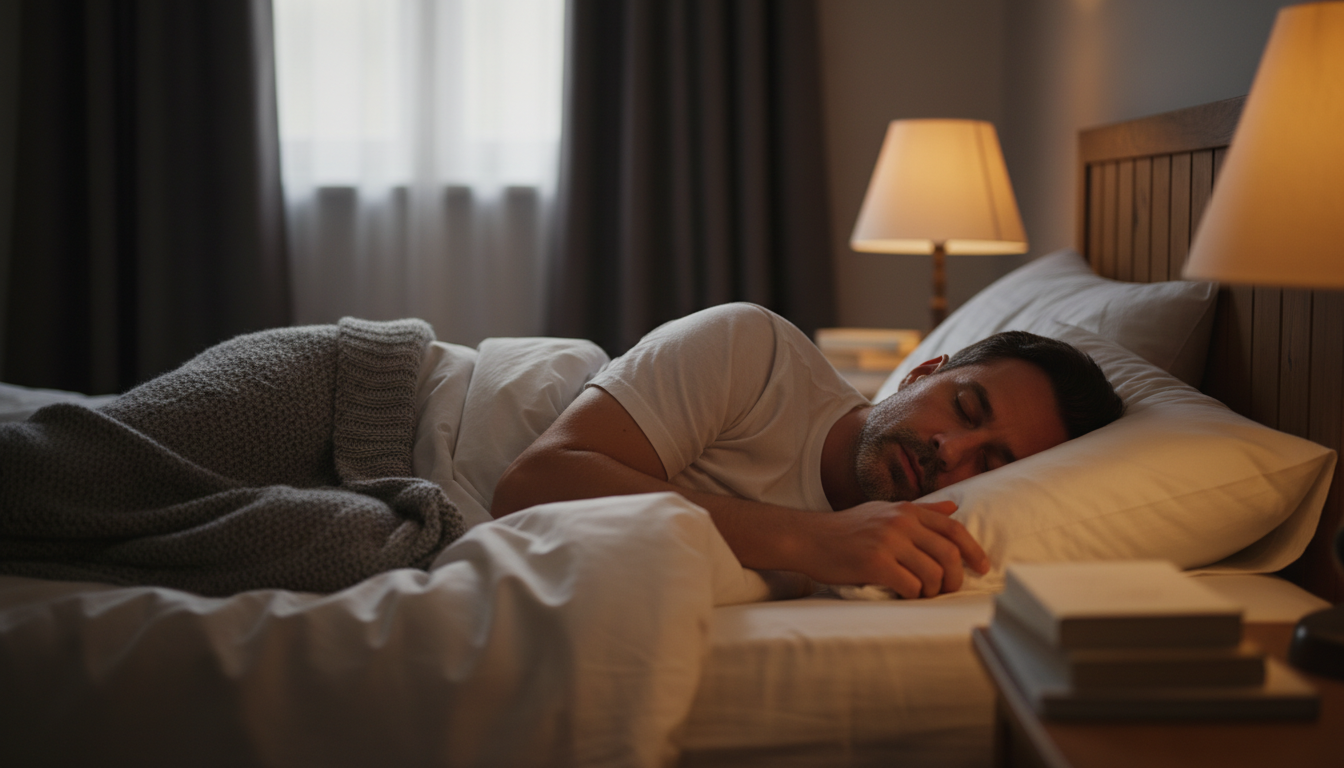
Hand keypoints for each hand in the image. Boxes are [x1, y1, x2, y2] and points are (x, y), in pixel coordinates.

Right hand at [796, 500, 987, 598]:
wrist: (809, 538)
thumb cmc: (847, 528)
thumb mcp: (884, 511)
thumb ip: (921, 511)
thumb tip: (954, 508)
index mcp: (906, 510)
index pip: (953, 529)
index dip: (973, 550)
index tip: (983, 568)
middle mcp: (901, 523)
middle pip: (949, 554)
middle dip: (955, 578)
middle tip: (948, 590)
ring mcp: (888, 542)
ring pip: (933, 574)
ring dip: (932, 590)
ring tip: (922, 593)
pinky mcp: (875, 563)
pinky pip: (910, 586)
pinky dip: (913, 595)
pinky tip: (904, 594)